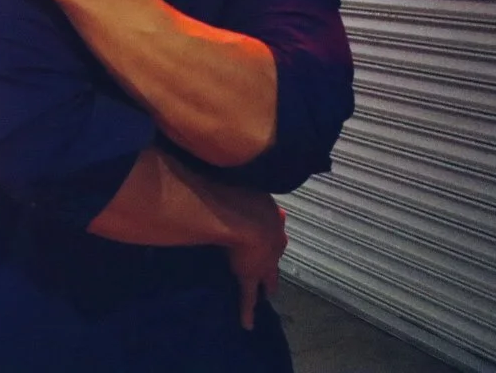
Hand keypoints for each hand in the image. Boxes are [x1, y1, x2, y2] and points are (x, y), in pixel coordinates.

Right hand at [225, 195, 285, 330]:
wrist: (250, 219)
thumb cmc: (245, 195)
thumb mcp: (241, 184)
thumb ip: (233, 182)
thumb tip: (221, 170)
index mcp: (271, 220)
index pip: (273, 231)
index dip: (271, 237)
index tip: (270, 240)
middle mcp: (272, 243)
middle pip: (274, 257)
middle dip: (273, 265)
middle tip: (274, 274)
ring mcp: (262, 261)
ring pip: (266, 277)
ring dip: (266, 284)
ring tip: (267, 294)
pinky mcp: (250, 277)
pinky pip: (248, 297)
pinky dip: (248, 311)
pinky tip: (248, 324)